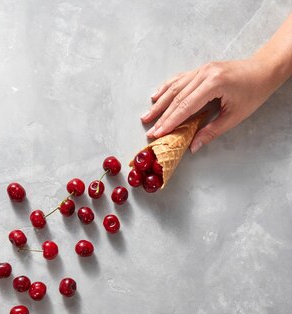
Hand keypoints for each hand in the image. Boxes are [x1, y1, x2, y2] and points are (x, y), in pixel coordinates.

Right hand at [140, 59, 277, 152]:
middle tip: (150, 131)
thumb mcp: (234, 117)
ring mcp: (202, 69)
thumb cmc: (253, 93)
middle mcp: (204, 73)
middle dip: (162, 116)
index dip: (170, 122)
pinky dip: (167, 88)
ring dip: (160, 103)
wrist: (263, 70)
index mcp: (213, 84)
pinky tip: (156, 96)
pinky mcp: (201, 69)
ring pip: (175, 87)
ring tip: (146, 116)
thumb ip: (211, 131)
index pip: (185, 106)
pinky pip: (180, 79)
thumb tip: (193, 146)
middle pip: (177, 98)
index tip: (158, 134)